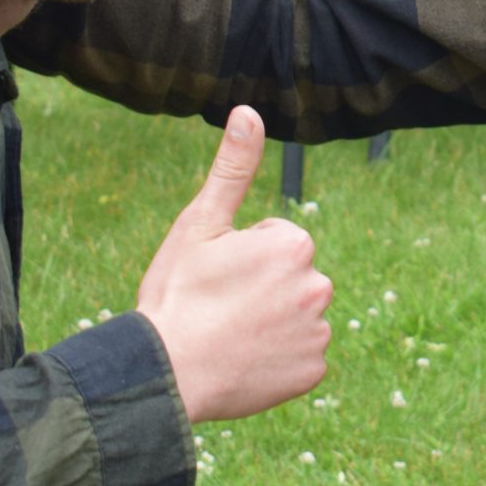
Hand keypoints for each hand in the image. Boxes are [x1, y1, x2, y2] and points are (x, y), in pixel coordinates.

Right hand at [135, 108, 331, 424]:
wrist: (166, 373)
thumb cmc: (178, 294)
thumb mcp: (200, 224)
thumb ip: (233, 169)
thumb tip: (249, 112)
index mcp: (294, 245)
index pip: (275, 241)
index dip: (241, 256)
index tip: (216, 276)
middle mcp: (319, 286)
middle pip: (289, 278)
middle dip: (261, 288)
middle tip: (220, 307)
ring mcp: (318, 332)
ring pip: (294, 317)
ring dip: (270, 323)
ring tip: (229, 336)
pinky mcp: (313, 372)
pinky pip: (297, 357)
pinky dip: (276, 359)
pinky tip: (244, 361)